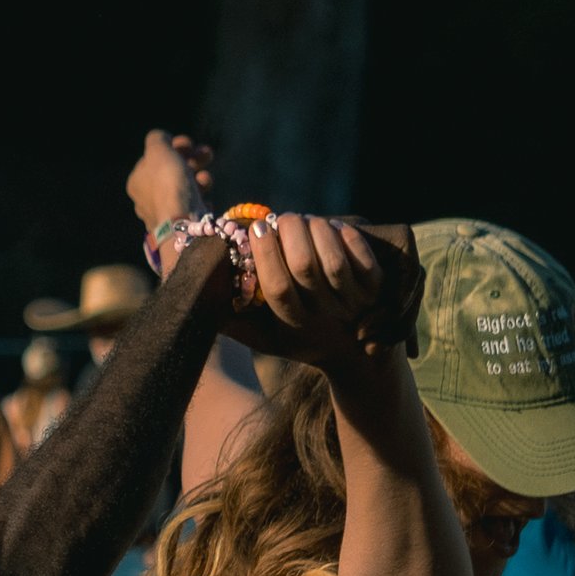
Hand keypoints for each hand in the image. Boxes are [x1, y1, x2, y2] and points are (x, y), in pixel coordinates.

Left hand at [128, 130, 214, 230]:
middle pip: (172, 172)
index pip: (156, 157)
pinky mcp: (179, 227)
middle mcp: (146, 199)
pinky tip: (206, 201)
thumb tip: (161, 138)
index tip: (190, 143)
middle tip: (207, 155)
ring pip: (184, 189)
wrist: (181, 225)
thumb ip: (157, 138)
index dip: (175, 146)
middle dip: (192, 160)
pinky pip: (192, 208)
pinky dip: (200, 201)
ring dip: (200, 179)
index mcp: (137, 181)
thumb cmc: (168, 183)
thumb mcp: (158, 150)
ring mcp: (163, 215)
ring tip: (207, 180)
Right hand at [225, 214, 385, 367]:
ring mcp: (352, 304)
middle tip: (282, 218)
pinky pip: (363, 259)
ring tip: (306, 221)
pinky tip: (333, 228)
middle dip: (291, 232)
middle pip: (306, 267)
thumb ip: (232, 322)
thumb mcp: (265, 339)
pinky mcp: (375, 291)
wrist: (355, 356)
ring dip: (317, 229)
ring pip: (334, 260)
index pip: (277, 288)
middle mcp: (323, 316)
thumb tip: (199, 291)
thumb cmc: (300, 339)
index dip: (266, 254)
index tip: (257, 229)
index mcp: (293, 325)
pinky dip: (347, 236)